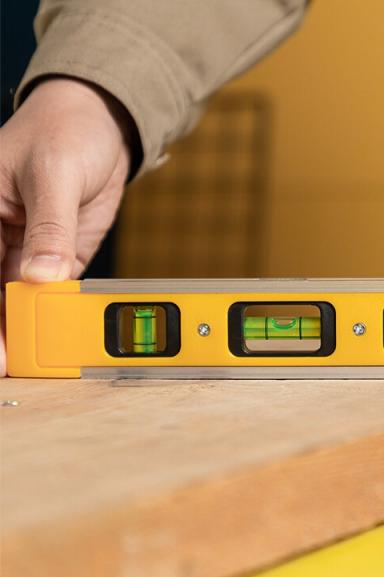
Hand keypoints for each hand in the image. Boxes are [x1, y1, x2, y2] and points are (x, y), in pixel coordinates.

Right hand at [0, 77, 134, 375]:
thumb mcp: (54, 174)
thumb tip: (42, 276)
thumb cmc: (64, 132)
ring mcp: (26, 252)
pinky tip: (58, 336)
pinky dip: (54, 314)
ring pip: (16, 300)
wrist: (100, 128)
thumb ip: (50, 228)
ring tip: (29, 361)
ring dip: (24, 329)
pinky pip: (52, 292)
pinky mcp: (58, 260)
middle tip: (8, 365)